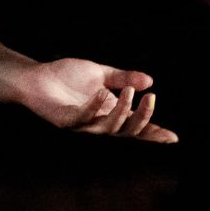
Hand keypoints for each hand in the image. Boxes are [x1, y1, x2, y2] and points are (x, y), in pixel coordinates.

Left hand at [20, 59, 177, 142]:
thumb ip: (124, 78)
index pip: (135, 126)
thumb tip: (150, 81)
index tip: (173, 137)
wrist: (36, 76)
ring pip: (107, 128)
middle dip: (142, 119)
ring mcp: (81, 124)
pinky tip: (100, 94)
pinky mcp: (64, 121)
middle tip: (151, 99)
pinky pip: (81, 118)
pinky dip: (92, 107)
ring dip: (121, 110)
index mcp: (109, 113)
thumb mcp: (101, 73)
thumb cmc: (67, 76)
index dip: (153, 132)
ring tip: (129, 91)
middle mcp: (98, 123)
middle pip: (126, 131)